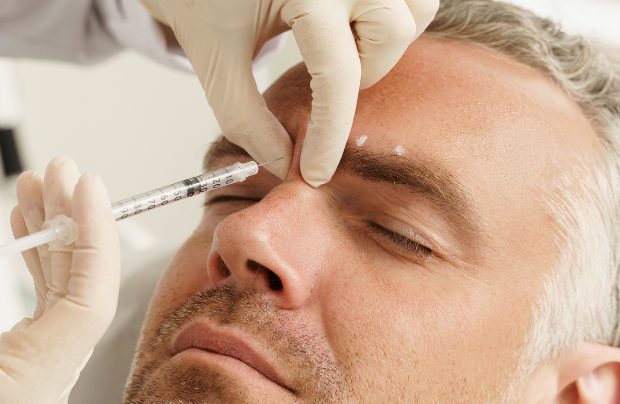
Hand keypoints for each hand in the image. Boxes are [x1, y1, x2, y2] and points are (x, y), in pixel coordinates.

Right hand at [0, 157, 119, 403]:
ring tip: (37, 187)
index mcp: (25, 397)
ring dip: (53, 244)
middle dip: (72, 231)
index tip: (87, 185)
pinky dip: (37, 270)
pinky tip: (26, 226)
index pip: (88, 309)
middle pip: (81, 302)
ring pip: (64, 304)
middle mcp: (42, 402)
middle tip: (58, 171)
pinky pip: (44, 315)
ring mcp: (34, 394)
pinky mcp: (19, 380)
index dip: (94, 241)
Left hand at [143, 0, 436, 185]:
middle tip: (319, 81)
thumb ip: (246, 119)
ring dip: (383, 45)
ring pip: (413, 13)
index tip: (315, 172)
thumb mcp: (217, 62)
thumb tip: (283, 164)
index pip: (337, 74)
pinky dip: (391, 21)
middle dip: (361, 74)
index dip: (329, 134)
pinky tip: (350, 29)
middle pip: (390, 37)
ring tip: (334, 48)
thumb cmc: (205, 2)